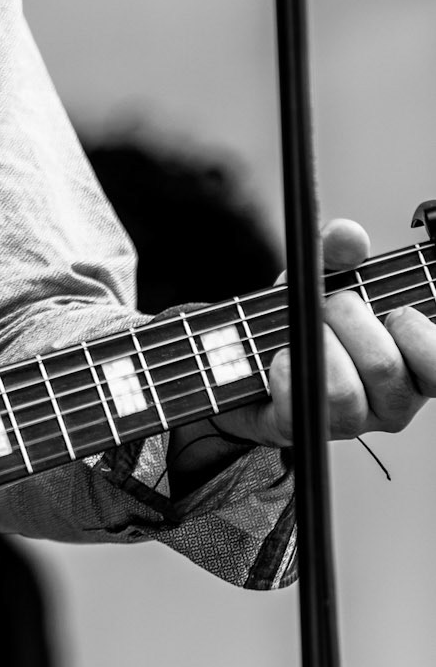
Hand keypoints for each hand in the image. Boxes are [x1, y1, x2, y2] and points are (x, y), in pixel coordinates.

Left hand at [215, 218, 435, 450]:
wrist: (250, 348)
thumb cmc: (306, 313)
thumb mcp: (324, 274)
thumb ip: (339, 251)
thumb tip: (349, 235)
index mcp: (414, 367)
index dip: (417, 332)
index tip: (392, 309)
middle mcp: (392, 403)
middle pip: (384, 366)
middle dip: (346, 317)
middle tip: (330, 304)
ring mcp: (351, 422)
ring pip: (342, 389)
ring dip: (314, 343)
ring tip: (305, 328)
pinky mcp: (305, 431)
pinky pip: (300, 399)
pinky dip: (284, 365)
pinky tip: (280, 354)